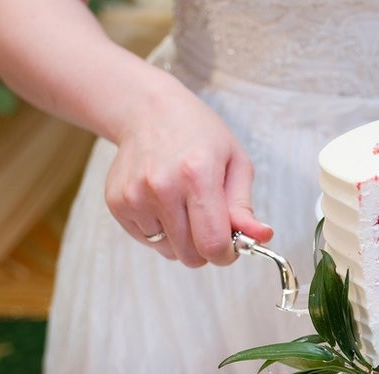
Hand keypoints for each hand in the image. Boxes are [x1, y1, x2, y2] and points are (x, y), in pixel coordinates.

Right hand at [104, 76, 272, 267]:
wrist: (149, 111)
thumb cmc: (199, 136)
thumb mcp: (235, 162)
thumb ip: (244, 207)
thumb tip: (261, 237)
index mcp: (197, 176)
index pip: (212, 244)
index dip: (226, 254)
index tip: (230, 246)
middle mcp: (161, 187)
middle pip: (190, 256)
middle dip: (204, 247)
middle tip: (207, 220)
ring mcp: (134, 196)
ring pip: (168, 251)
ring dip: (180, 238)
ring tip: (182, 203)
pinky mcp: (116, 203)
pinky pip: (147, 240)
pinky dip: (159, 229)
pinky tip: (162, 201)